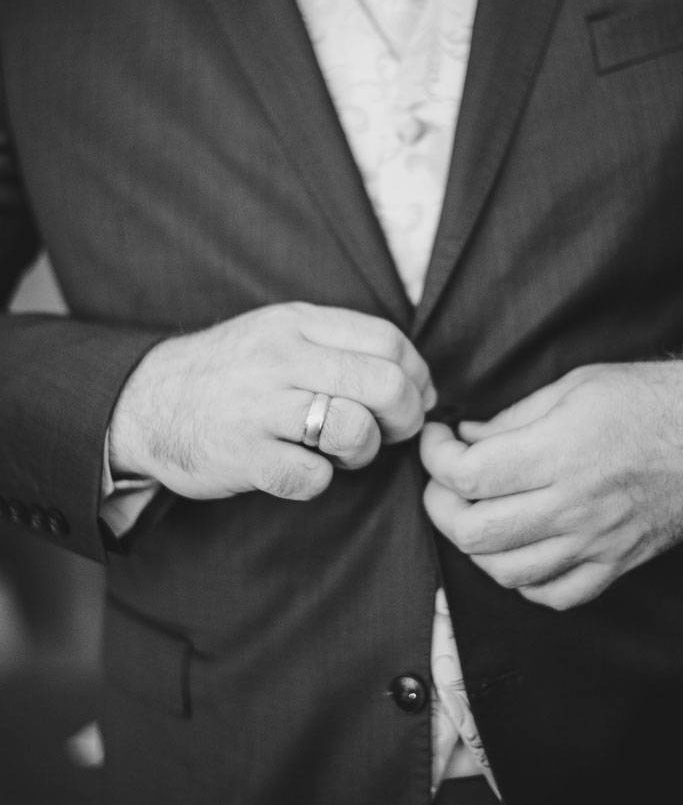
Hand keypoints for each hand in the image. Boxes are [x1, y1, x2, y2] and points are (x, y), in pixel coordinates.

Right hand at [109, 302, 434, 500]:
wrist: (145, 402)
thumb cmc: (230, 373)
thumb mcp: (278, 334)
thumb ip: (338, 345)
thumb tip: (413, 379)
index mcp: (297, 323)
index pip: (389, 340)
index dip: (417, 376)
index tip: (415, 398)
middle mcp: (282, 358)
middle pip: (385, 384)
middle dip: (404, 417)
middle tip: (389, 433)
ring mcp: (260, 407)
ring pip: (355, 429)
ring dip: (363, 451)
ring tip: (341, 451)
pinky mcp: (244, 455)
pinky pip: (313, 477)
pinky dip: (317, 481)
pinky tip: (299, 469)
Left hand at [421, 360, 682, 609]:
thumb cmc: (648, 401)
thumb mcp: (574, 387)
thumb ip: (513, 417)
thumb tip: (466, 437)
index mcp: (559, 452)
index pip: (468, 475)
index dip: (435, 458)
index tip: (437, 441)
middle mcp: (572, 505)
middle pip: (474, 532)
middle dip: (441, 506)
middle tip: (445, 481)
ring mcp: (594, 543)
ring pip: (504, 571)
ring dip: (475, 545)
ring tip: (476, 513)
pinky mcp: (614, 565)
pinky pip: (552, 595)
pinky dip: (522, 580)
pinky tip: (518, 549)